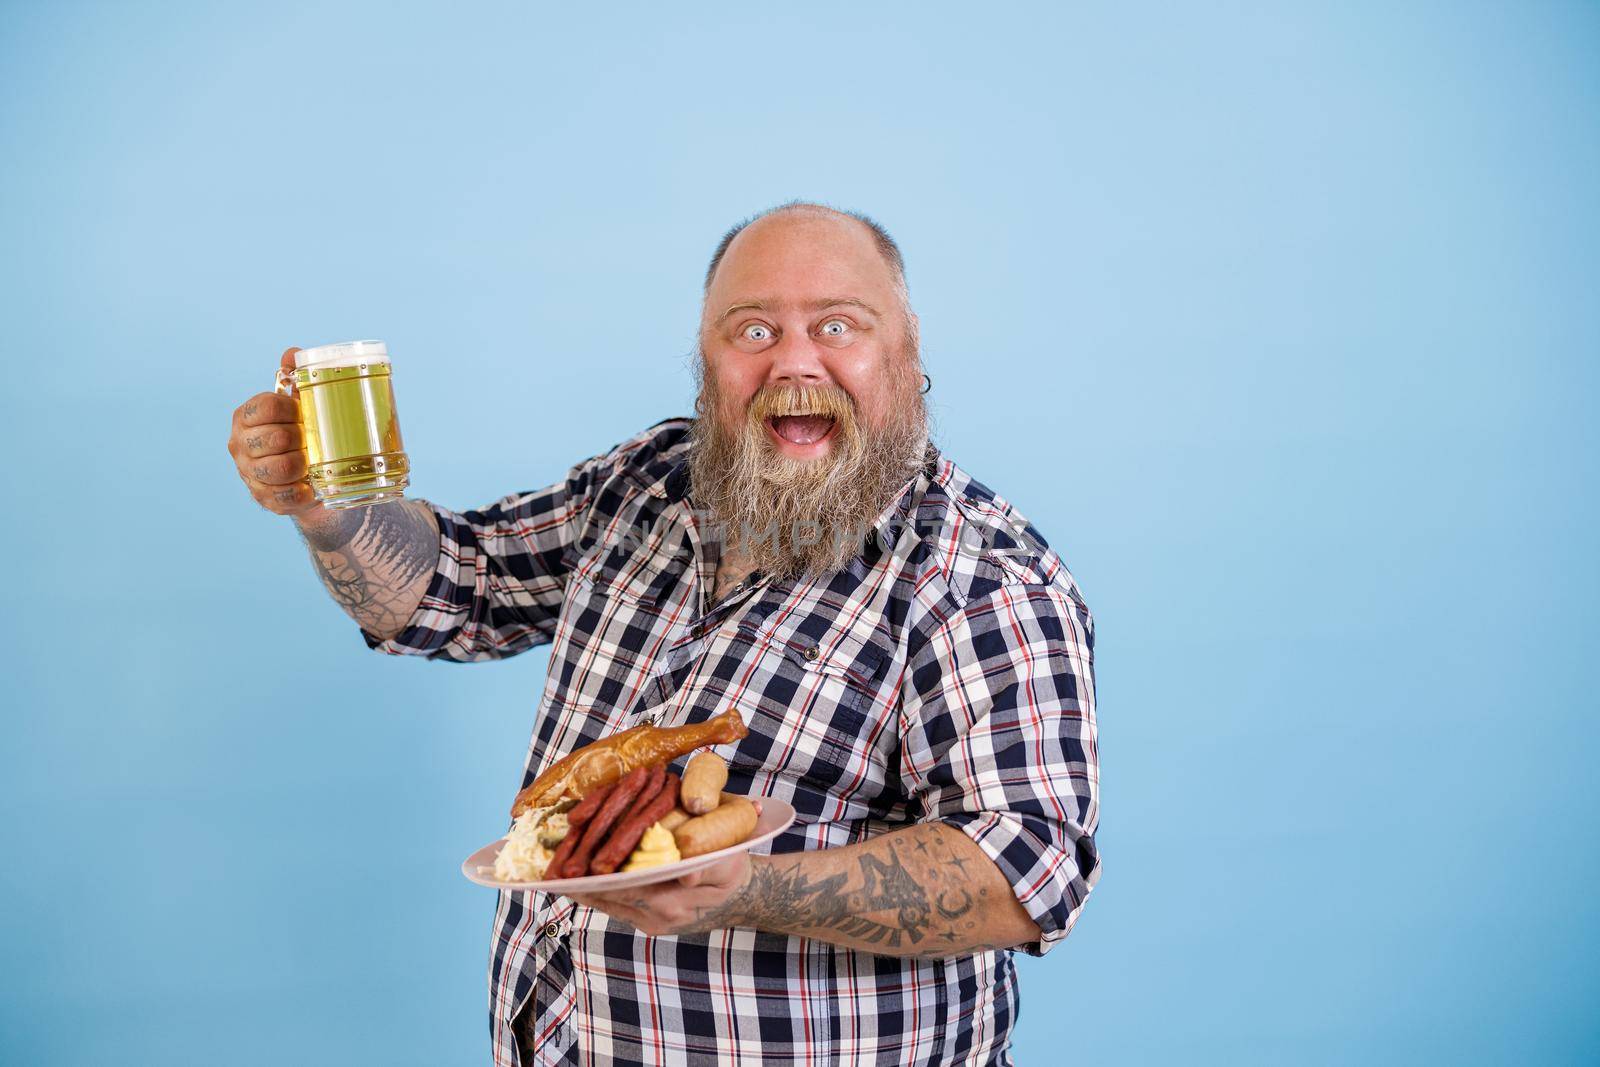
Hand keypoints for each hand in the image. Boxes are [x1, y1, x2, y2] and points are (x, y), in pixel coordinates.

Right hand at [227, 347, 318, 516]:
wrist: (307, 475)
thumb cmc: (300, 431)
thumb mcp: (298, 404)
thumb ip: (294, 377)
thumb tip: (292, 353)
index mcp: (245, 416)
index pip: (266, 406)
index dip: (292, 409)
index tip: (305, 413)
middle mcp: (240, 444)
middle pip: (275, 438)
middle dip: (300, 438)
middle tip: (313, 439)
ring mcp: (248, 473)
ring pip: (279, 468)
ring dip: (301, 465)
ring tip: (312, 462)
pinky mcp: (263, 498)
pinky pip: (283, 496)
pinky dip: (300, 492)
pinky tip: (309, 486)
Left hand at [566, 852, 752, 936]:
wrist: (741, 899)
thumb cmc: (733, 872)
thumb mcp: (728, 864)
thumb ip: (707, 869)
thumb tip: (686, 875)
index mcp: (674, 903)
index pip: (626, 889)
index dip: (599, 877)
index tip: (572, 867)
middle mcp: (657, 918)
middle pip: (609, 900)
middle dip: (582, 884)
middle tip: (552, 870)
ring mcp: (650, 923)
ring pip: (608, 905)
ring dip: (584, 890)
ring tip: (556, 874)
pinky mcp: (646, 922)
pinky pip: (615, 906)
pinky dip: (597, 892)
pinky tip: (580, 878)